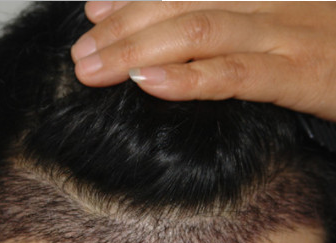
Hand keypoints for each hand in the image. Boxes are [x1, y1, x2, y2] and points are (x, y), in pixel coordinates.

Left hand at [71, 1, 335, 121]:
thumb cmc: (332, 52)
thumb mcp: (284, 29)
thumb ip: (235, 31)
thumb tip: (180, 47)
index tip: (96, 12)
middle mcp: (270, 5)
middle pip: (181, 5)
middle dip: (123, 28)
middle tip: (82, 51)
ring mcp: (286, 37)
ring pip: (198, 32)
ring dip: (137, 50)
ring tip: (95, 68)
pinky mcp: (299, 75)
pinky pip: (234, 75)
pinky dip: (187, 77)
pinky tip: (146, 83)